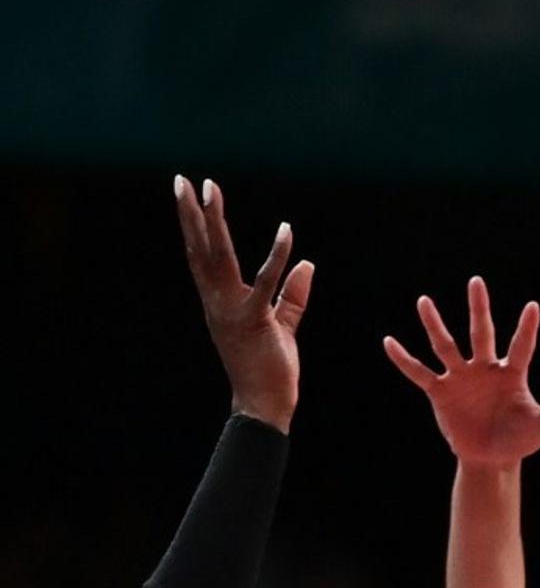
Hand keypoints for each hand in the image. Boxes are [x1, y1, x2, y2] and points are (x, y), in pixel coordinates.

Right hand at [175, 175, 313, 433]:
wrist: (265, 406)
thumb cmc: (270, 369)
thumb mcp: (283, 325)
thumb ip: (293, 295)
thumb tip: (307, 262)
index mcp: (220, 303)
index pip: (204, 257)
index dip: (196, 227)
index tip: (190, 195)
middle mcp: (218, 303)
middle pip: (202, 250)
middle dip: (193, 214)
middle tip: (184, 180)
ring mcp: (233, 311)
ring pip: (220, 258)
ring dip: (215, 222)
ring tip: (209, 190)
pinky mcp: (255, 321)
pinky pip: (266, 282)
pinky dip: (278, 256)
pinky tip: (287, 230)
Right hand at [384, 276, 539, 468]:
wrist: (492, 459)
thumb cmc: (521, 438)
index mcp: (512, 373)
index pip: (522, 346)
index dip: (527, 329)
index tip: (533, 307)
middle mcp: (485, 369)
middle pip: (481, 333)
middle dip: (478, 309)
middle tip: (476, 281)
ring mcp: (462, 379)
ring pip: (447, 346)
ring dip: (435, 325)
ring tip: (424, 300)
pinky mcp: (441, 393)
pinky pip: (420, 373)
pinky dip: (404, 359)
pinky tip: (389, 341)